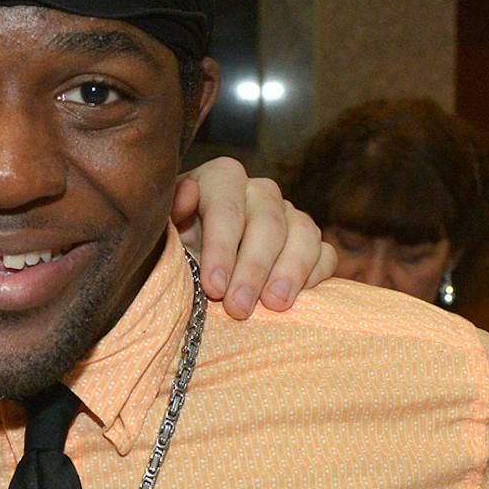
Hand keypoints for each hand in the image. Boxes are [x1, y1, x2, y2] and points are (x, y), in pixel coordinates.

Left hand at [173, 156, 335, 317]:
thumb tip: (188, 192)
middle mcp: (260, 191)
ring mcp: (289, 215)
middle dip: (253, 269)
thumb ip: (171, 213)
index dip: (221, 248)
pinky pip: (324, 254)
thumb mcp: (163, 233)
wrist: (194, 269)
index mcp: (221, 180)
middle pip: (268, 222)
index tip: (213, 287)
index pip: (227, 207)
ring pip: (303, 232)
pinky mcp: (309, 243)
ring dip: (290, 271)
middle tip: (238, 308)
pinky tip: (296, 299)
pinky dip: (315, 275)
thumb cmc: (175, 248)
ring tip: (274, 305)